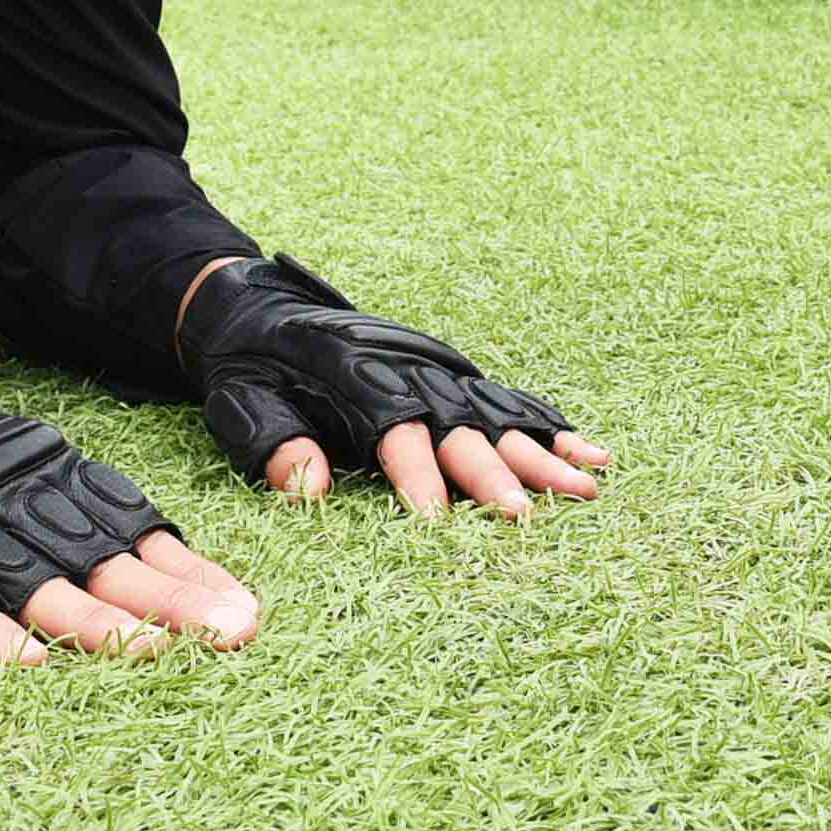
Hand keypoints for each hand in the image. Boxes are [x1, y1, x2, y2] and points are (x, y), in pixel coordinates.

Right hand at [0, 383, 255, 659]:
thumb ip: (71, 510)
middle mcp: (11, 502)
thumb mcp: (5, 469)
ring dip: (100, 623)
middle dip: (175, 599)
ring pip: (40, 584)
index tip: (243, 604)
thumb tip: (156, 558)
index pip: (131, 524)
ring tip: (154, 653)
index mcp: (43, 473)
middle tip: (237, 631)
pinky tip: (34, 665)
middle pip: (103, 556)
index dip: (189, 568)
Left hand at [182, 257, 612, 521]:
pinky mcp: (450, 377)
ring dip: (543, 453)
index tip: (438, 521)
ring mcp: (435, 373)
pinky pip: (507, 403)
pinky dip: (548, 428)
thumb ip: (272, 442)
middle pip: (460, 428)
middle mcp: (407, 373)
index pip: (395, 434)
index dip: (417, 477)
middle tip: (528, 516)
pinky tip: (590, 452)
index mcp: (355, 380)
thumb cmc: (247, 368)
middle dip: (495, 473)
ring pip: (496, 417)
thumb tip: (307, 487)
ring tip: (590, 487)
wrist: (257, 309)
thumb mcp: (239, 403)